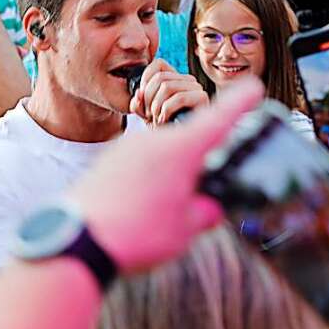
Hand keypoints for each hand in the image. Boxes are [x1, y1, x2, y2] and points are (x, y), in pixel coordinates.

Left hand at [70, 77, 263, 273]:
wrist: (74, 240)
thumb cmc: (133, 235)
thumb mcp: (184, 231)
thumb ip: (203, 212)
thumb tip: (208, 206)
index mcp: (180, 151)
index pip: (218, 119)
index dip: (239, 103)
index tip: (254, 87)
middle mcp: (153, 140)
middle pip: (189, 146)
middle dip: (196, 172)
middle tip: (190, 207)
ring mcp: (128, 147)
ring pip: (163, 160)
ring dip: (168, 182)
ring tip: (155, 219)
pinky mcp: (109, 161)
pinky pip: (139, 168)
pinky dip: (146, 186)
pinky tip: (136, 213)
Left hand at [129, 58, 208, 125]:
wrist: (181, 147)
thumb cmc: (166, 129)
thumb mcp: (146, 114)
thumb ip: (138, 103)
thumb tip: (138, 94)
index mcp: (175, 79)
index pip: (158, 64)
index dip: (145, 81)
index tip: (142, 100)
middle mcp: (188, 80)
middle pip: (160, 78)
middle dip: (148, 99)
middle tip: (148, 115)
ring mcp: (197, 88)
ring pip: (167, 86)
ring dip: (156, 107)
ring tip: (156, 120)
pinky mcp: (202, 98)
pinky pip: (179, 97)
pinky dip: (166, 111)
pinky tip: (164, 122)